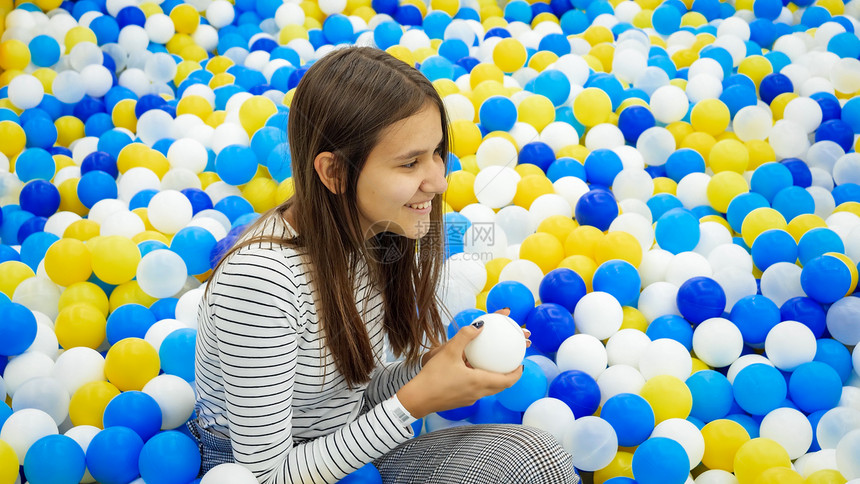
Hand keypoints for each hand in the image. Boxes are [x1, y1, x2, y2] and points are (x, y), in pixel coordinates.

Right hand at [398, 315, 523, 418]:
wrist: (417, 399)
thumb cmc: (433, 377)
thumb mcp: (448, 352)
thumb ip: (465, 336)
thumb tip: (480, 325)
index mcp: (479, 382)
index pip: (507, 381)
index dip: (517, 374)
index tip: (521, 364)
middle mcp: (478, 393)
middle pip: (500, 386)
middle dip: (509, 376)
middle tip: (511, 364)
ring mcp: (469, 398)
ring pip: (489, 389)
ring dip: (495, 379)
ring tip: (493, 365)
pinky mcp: (461, 400)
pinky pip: (477, 390)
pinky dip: (481, 381)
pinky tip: (471, 370)